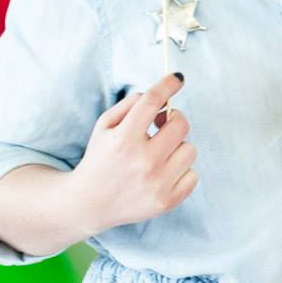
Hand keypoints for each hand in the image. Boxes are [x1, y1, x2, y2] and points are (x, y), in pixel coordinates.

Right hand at [70, 73, 197, 233]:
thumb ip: (130, 105)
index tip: (177, 79)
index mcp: (123, 139)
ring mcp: (156, 183)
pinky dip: (181, 171)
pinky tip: (163, 172)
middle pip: (181, 124)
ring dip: (177, 147)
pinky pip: (193, 175)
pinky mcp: (166, 201)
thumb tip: (162, 96)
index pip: (153, 101)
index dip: (168, 85)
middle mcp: (142, 161)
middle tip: (162, 124)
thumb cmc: (100, 159)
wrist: (89, 204)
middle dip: (174, 119)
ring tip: (159, 153)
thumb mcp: (104, 127)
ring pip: (190, 149)